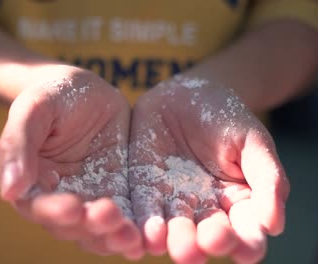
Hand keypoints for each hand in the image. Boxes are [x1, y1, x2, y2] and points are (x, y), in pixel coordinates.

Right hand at [0, 65, 142, 259]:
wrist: (88, 91)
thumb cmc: (52, 96)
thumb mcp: (33, 109)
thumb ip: (16, 145)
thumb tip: (8, 192)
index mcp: (31, 182)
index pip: (38, 207)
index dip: (54, 212)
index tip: (73, 207)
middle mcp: (59, 199)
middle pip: (71, 226)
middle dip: (90, 226)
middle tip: (110, 215)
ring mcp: (90, 200)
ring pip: (98, 231)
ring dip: (113, 237)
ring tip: (132, 234)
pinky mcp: (118, 196)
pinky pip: (126, 219)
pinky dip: (135, 232)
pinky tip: (148, 237)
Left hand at [129, 76, 289, 262]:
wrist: (187, 94)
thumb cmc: (227, 118)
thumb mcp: (253, 141)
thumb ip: (267, 178)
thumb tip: (274, 225)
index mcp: (236, 204)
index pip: (245, 231)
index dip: (247, 243)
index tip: (246, 249)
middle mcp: (203, 210)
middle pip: (204, 234)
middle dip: (202, 243)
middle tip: (199, 249)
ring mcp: (172, 200)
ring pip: (172, 225)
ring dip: (171, 238)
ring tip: (170, 247)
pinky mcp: (144, 187)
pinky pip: (142, 205)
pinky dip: (143, 221)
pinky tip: (144, 233)